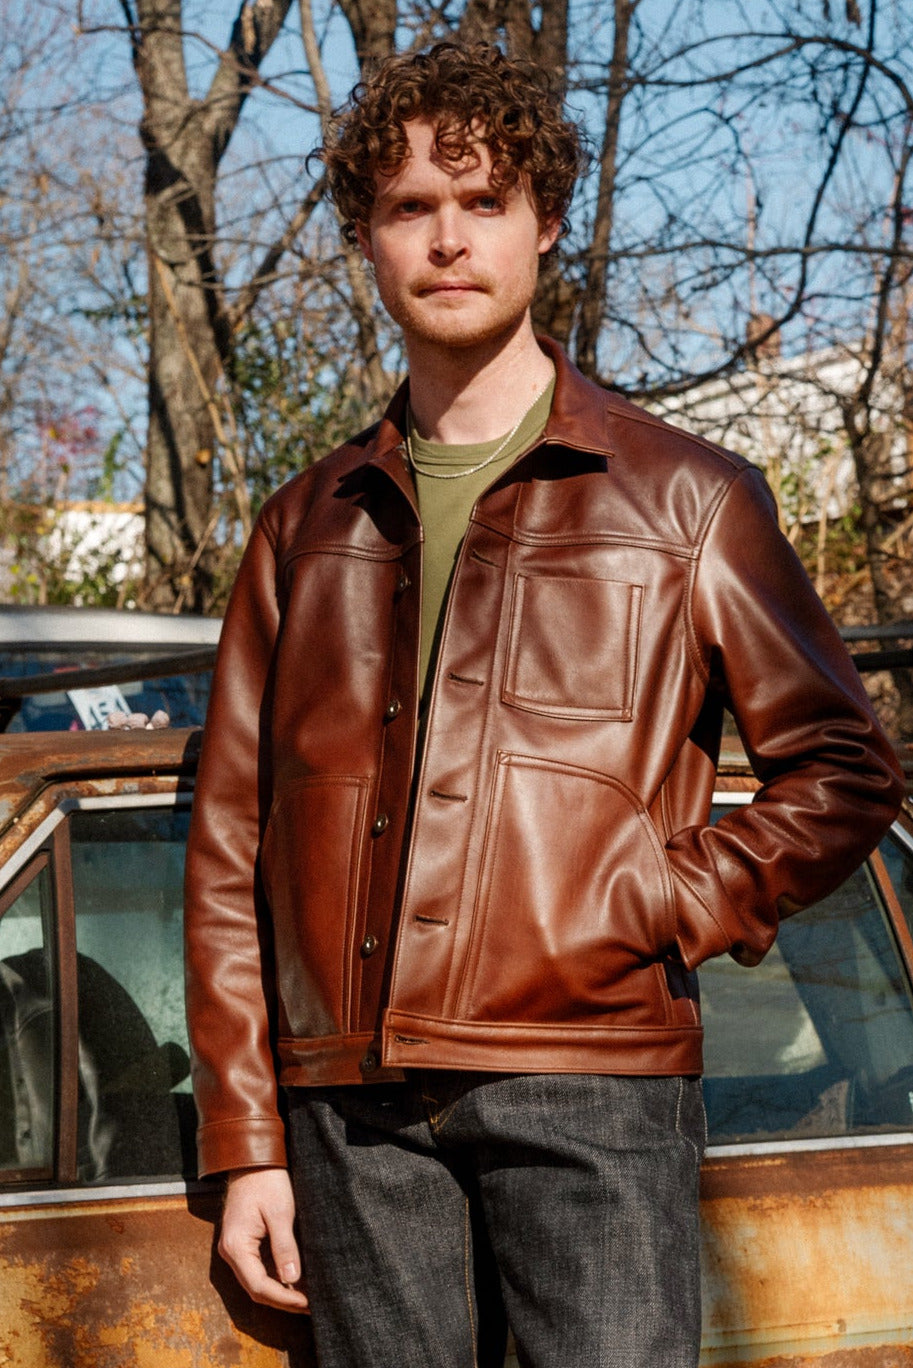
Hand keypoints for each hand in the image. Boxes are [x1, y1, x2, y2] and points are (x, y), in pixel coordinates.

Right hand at [218, 1166, 309, 1311]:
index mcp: (236, 1246)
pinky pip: (258, 1268)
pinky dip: (276, 1278)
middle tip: (310, 1306)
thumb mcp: (280, 1212)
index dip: (284, 1298)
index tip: (307, 1303)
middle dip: (283, 1300)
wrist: (253, 1159)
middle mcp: (230, 1252)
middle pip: (256, 1289)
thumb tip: (292, 1279)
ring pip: (257, 1281)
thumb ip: (285, 1247)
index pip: (258, 1286)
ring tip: (307, 1297)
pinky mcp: (244, 1242)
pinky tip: (295, 1280)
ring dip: (281, 1291)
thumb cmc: (266, 1180)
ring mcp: (236, 1248)